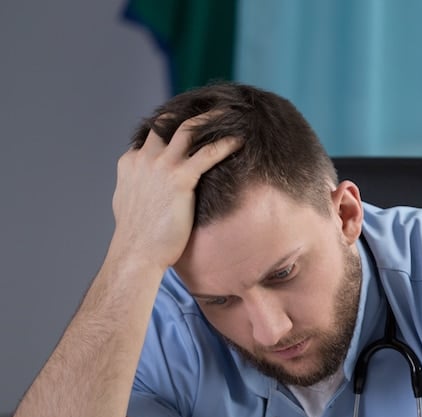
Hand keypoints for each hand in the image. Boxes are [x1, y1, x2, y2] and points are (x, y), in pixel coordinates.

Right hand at [110, 113, 240, 269]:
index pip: (152, 135)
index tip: (189, 121)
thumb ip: (138, 187)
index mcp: (131, 163)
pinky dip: (225, 144)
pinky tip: (240, 140)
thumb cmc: (137, 236)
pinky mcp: (179, 179)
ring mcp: (160, 166)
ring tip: (230, 112)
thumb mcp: (130, 203)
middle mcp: (143, 158)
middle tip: (211, 107)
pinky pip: (207, 154)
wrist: (136, 253)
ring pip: (188, 130)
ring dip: (210, 118)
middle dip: (189, 113)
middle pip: (167, 123)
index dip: (170, 126)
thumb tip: (146, 188)